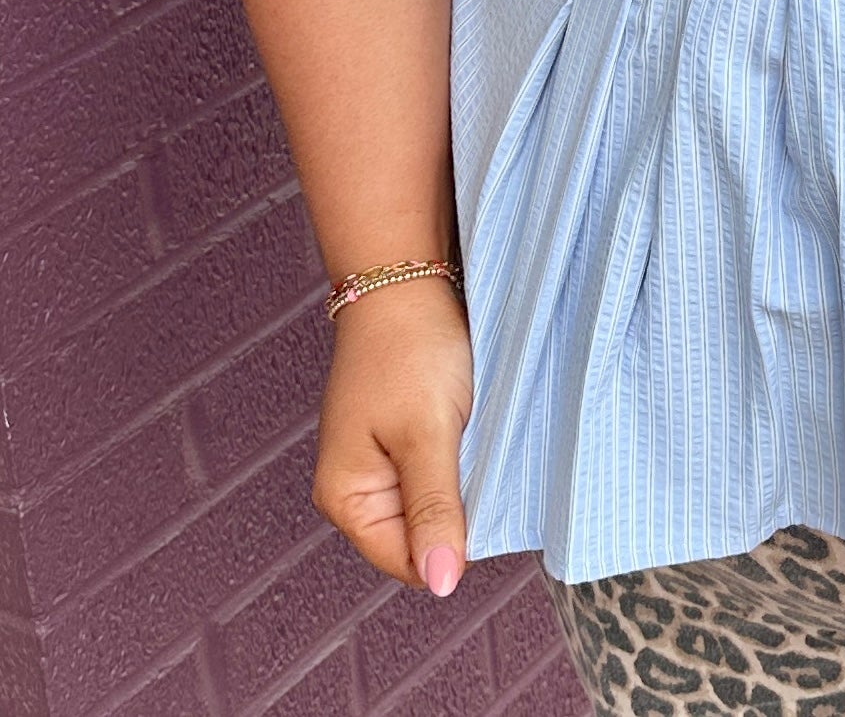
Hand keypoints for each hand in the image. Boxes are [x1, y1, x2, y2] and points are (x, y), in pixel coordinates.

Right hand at [314, 277, 474, 593]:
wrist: (402, 277)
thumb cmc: (408, 349)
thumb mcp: (427, 431)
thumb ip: (434, 507)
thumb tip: (442, 582)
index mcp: (346, 500)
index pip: (409, 563)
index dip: (452, 542)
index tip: (483, 496)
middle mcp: (356, 490)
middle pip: (422, 536)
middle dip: (457, 509)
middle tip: (480, 457)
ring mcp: (378, 464)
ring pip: (434, 502)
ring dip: (462, 480)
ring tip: (476, 437)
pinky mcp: (401, 438)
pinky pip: (437, 471)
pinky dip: (461, 456)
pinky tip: (474, 428)